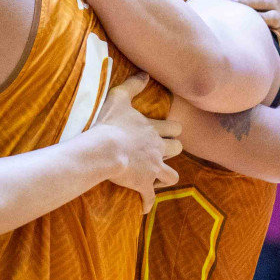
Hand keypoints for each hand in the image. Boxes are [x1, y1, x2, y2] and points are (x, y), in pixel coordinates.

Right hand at [93, 74, 181, 212]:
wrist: (102, 150)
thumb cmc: (108, 124)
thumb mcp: (119, 98)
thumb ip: (133, 85)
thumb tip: (146, 72)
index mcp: (153, 130)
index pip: (174, 128)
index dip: (172, 129)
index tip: (166, 131)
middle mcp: (158, 149)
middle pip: (177, 150)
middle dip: (172, 150)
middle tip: (161, 152)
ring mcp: (152, 168)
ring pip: (171, 176)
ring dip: (165, 176)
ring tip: (156, 177)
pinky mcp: (143, 184)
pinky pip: (150, 198)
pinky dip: (147, 202)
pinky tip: (143, 207)